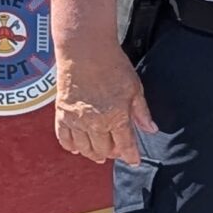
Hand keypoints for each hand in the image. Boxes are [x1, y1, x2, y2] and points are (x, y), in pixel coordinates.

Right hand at [53, 43, 158, 164]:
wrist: (85, 51)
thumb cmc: (113, 66)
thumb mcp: (135, 88)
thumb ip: (142, 112)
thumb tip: (151, 129)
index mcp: (116, 117)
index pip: (125, 145)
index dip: (131, 156)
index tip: (134, 161)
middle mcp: (95, 123)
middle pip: (104, 149)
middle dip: (112, 154)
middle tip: (117, 153)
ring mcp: (76, 120)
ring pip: (84, 147)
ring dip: (93, 154)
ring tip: (99, 155)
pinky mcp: (62, 113)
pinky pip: (64, 137)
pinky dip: (70, 146)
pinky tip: (76, 148)